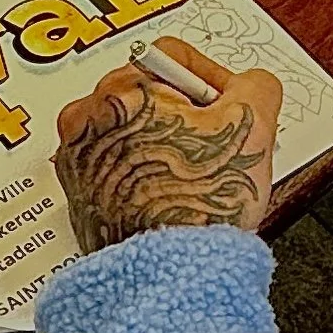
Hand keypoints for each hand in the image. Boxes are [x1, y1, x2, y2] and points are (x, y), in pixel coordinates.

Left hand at [54, 38, 281, 254]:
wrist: (167, 274)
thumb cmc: (198, 211)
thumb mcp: (254, 129)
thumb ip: (256, 86)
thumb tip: (251, 85)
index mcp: (124, 91)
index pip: (174, 57)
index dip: (212, 80)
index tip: (226, 105)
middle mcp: (87, 119)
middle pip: (147, 93)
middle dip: (183, 113)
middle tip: (211, 146)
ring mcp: (76, 158)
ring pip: (128, 129)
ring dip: (159, 142)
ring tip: (188, 175)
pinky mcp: (76, 192)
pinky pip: (112, 164)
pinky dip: (137, 172)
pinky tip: (166, 193)